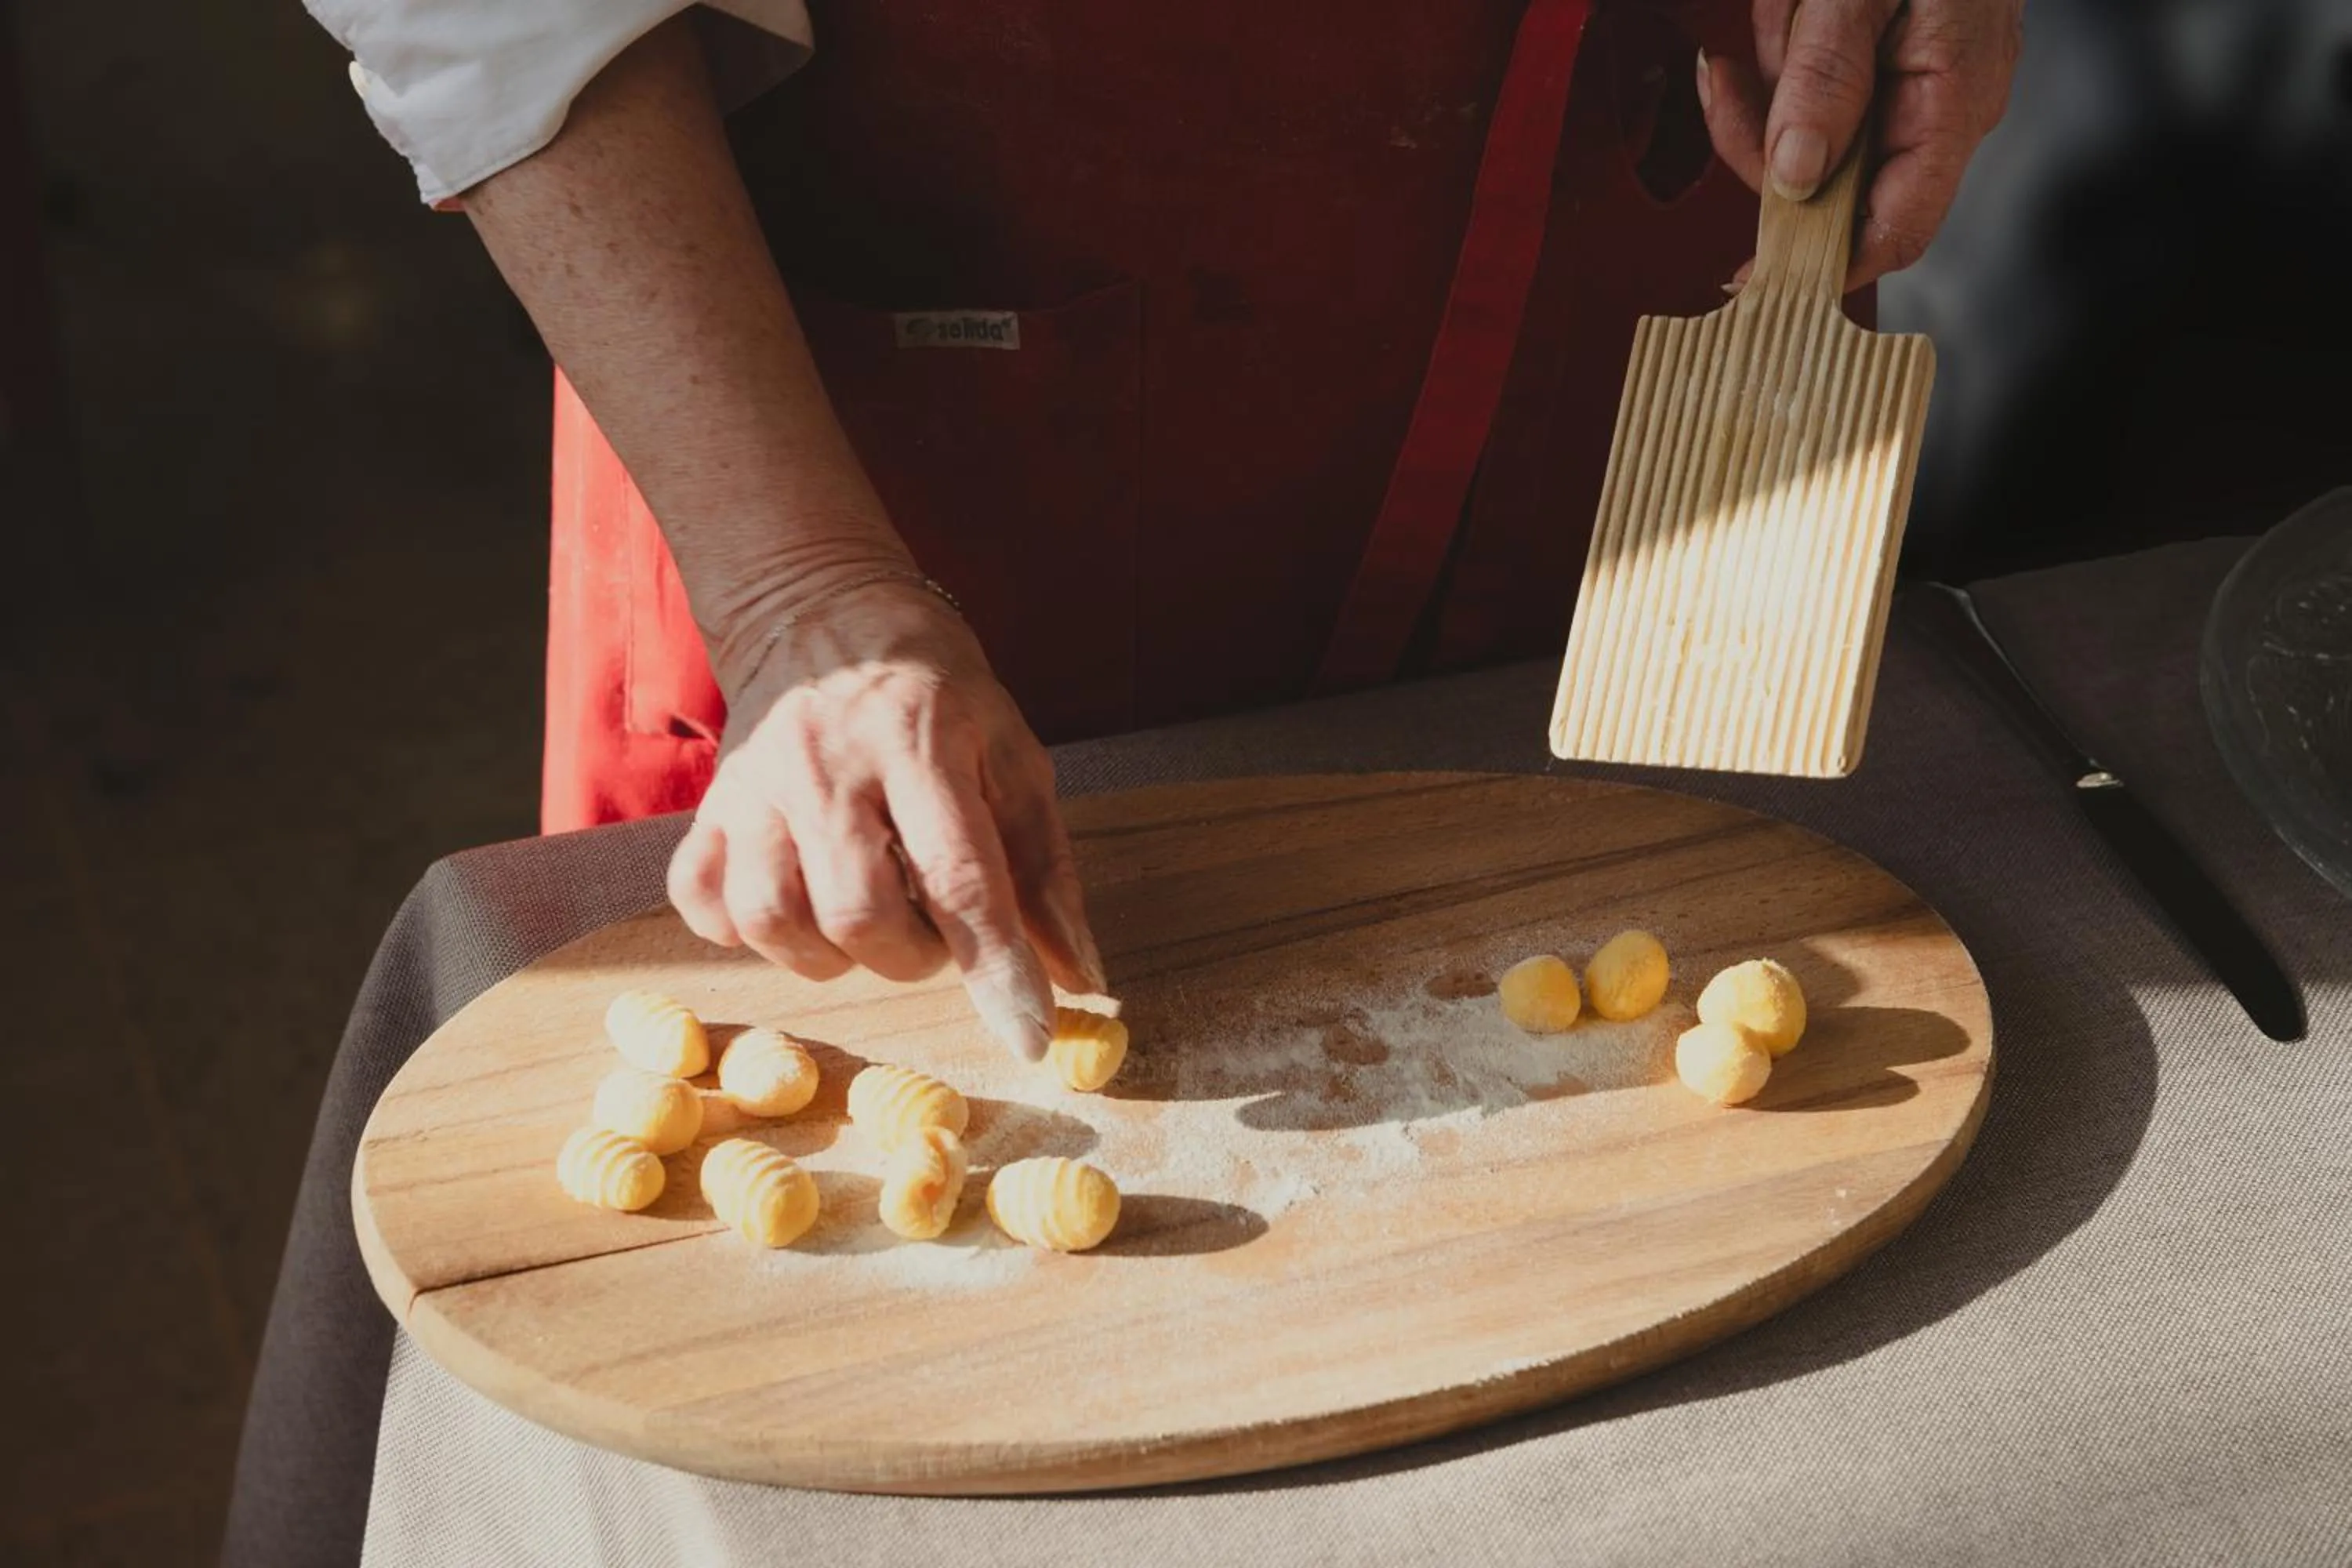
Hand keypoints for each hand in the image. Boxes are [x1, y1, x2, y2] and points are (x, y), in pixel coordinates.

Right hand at [666, 577, 1104, 1060]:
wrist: (825, 613)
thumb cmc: (938, 697)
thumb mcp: (1013, 755)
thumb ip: (1046, 869)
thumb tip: (1080, 978)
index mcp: (917, 738)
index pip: (959, 876)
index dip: (996, 967)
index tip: (1030, 1035)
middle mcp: (823, 760)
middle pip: (858, 913)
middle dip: (912, 955)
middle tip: (933, 930)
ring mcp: (751, 784)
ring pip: (773, 920)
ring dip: (832, 953)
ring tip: (869, 916)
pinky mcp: (705, 809)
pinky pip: (706, 907)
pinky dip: (753, 933)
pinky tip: (799, 904)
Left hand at [1699, 0, 2023, 289]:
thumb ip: (1828, 78)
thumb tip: (1795, 178)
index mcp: (1954, 103)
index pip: (1893, 232)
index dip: (1821, 266)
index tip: (1749, 274)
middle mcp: (1940, 110)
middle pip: (1830, 189)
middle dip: (1764, 139)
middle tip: (1733, 71)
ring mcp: (1913, 89)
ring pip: (1808, 141)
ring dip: (1765, 89)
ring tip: (1772, 13)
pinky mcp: (1880, 65)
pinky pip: (1810, 97)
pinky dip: (1775, 65)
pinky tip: (1772, 17)